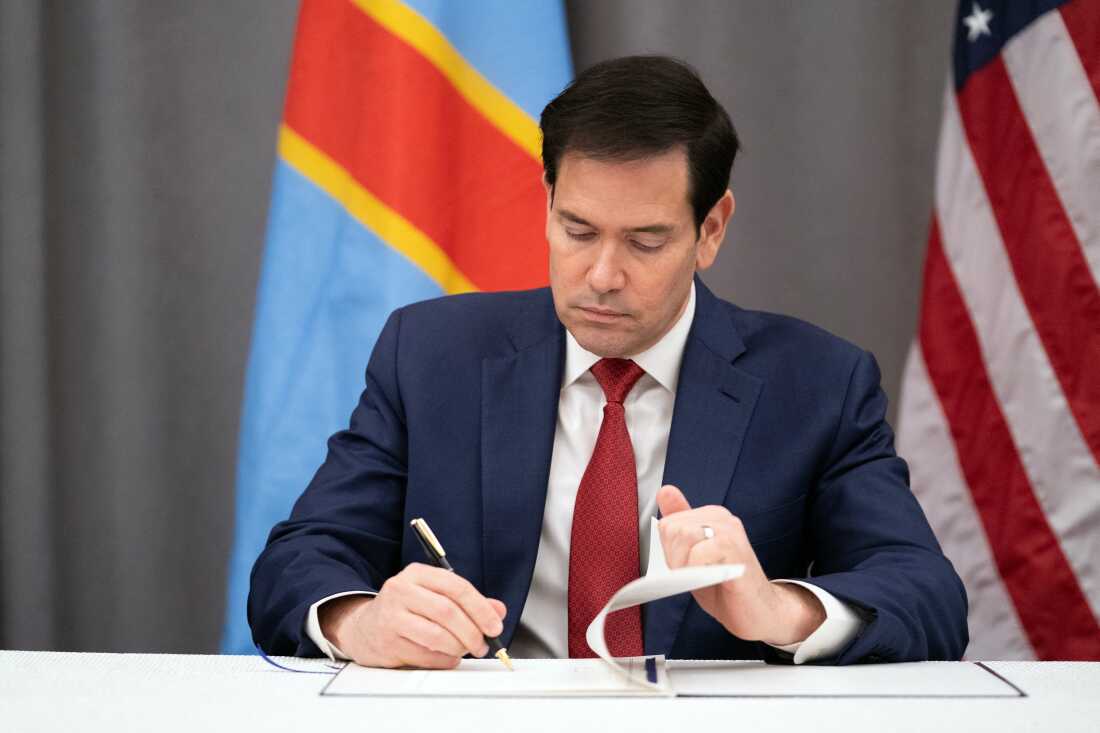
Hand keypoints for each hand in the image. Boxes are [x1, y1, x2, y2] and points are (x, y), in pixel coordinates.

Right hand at [319, 563, 506, 668]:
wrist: (363, 627)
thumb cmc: (405, 609)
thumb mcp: (434, 595)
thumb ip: (467, 601)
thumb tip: (498, 610)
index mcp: (417, 573)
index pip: (457, 587)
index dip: (481, 608)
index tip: (495, 625)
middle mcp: (401, 590)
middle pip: (448, 612)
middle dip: (472, 632)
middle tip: (483, 645)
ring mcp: (391, 616)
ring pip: (436, 635)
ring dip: (458, 647)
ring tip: (465, 650)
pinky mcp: (387, 642)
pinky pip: (425, 655)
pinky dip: (443, 660)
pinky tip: (447, 657)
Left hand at [656, 485, 824, 645]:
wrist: (759, 612)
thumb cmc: (725, 587)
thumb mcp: (694, 558)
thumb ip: (679, 525)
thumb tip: (665, 490)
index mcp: (710, 516)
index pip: (667, 524)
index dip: (670, 553)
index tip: (690, 568)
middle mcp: (721, 517)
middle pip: (672, 529)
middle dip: (675, 559)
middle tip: (698, 576)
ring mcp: (730, 530)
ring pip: (683, 536)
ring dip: (685, 567)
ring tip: (705, 578)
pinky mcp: (734, 547)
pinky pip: (698, 554)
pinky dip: (698, 573)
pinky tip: (714, 580)